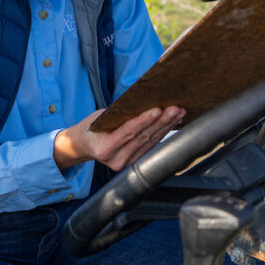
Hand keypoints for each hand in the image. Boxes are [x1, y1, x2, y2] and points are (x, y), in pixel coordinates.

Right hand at [53, 105, 185, 171]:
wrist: (85, 146)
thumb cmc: (93, 128)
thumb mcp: (101, 118)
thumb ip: (120, 114)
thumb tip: (144, 101)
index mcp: (104, 149)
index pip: (128, 132)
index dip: (144, 120)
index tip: (158, 109)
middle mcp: (116, 160)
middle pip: (143, 137)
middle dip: (161, 121)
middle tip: (175, 108)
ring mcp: (127, 164)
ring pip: (150, 141)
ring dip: (166, 126)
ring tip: (178, 113)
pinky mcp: (136, 163)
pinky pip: (152, 145)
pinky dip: (163, 133)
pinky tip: (172, 122)